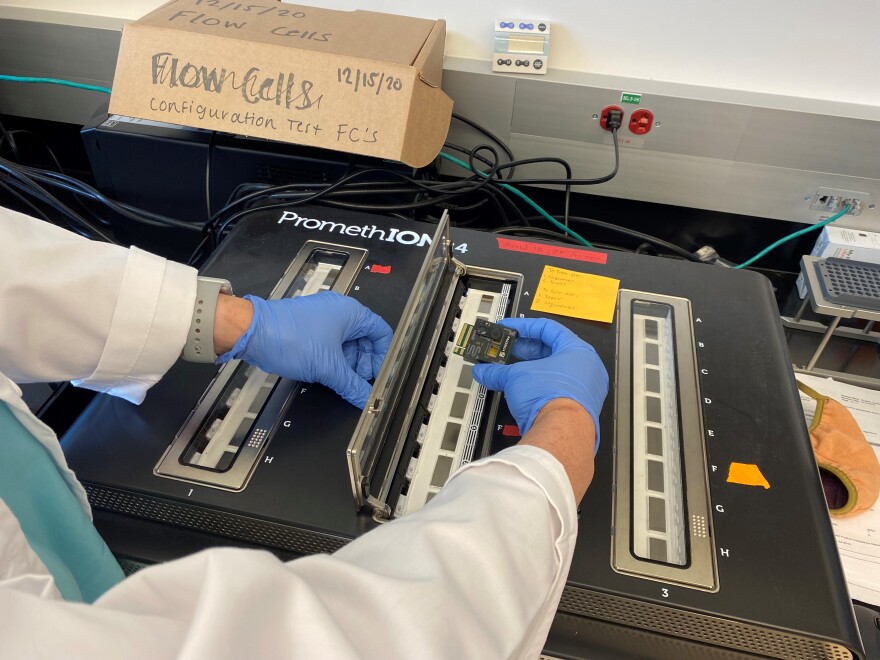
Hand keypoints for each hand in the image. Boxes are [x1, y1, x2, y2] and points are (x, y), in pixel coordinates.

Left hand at [217, 291, 392, 408]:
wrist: (252, 332)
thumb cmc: (288, 337)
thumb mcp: (328, 367)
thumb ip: (351, 384)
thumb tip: (365, 397)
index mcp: (351, 312)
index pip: (382, 333)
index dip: (383, 356)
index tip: (378, 375)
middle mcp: (339, 310)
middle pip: (365, 339)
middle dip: (364, 363)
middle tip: (359, 382)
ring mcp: (323, 316)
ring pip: (346, 342)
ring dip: (347, 363)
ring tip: (342, 381)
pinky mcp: (308, 325)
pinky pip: (330, 342)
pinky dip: (333, 358)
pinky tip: (327, 373)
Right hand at [472, 318, 607, 445]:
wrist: (561, 434)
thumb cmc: (552, 399)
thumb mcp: (516, 377)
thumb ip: (497, 371)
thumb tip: (485, 370)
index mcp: (578, 350)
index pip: (547, 328)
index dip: (524, 327)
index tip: (510, 329)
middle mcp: (586, 367)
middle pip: (551, 351)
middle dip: (524, 351)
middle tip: (506, 351)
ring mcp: (585, 389)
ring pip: (554, 371)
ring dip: (530, 370)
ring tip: (511, 371)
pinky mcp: (580, 407)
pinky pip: (557, 389)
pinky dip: (539, 386)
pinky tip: (523, 389)